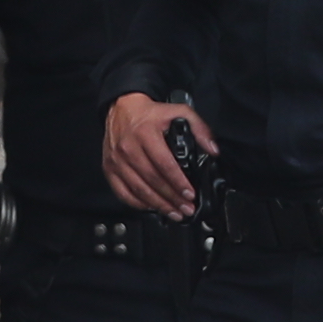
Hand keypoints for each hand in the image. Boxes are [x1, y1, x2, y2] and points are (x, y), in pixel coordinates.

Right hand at [107, 94, 209, 214]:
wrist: (122, 108)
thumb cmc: (149, 114)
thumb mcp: (178, 112)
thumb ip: (199, 128)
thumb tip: (212, 149)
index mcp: (146, 133)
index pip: (164, 163)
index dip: (178, 182)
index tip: (190, 194)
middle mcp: (129, 148)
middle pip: (153, 180)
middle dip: (172, 198)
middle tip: (186, 208)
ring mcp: (117, 160)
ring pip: (139, 189)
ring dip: (158, 205)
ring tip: (174, 213)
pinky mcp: (110, 168)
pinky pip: (122, 192)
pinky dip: (137, 203)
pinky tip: (152, 207)